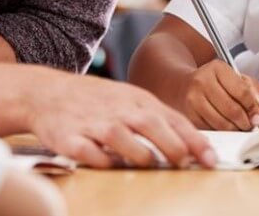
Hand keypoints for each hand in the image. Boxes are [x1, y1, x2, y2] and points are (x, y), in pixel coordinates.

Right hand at [24, 71, 215, 168]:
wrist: (48, 92)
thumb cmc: (97, 100)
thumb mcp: (131, 100)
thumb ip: (159, 120)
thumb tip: (191, 146)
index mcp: (138, 101)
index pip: (173, 120)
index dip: (194, 140)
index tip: (211, 159)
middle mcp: (119, 110)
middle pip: (151, 126)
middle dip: (172, 146)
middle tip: (185, 163)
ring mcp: (94, 123)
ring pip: (122, 139)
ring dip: (139, 155)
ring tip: (149, 165)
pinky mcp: (70, 138)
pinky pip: (88, 152)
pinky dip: (101, 161)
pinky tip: (110, 165)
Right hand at [180, 59, 258, 130]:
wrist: (182, 85)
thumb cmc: (212, 81)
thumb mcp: (233, 76)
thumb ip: (252, 88)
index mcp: (217, 68)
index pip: (242, 91)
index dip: (254, 106)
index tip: (258, 112)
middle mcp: (202, 81)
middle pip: (233, 110)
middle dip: (246, 121)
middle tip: (251, 123)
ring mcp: (193, 99)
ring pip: (222, 123)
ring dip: (236, 129)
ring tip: (240, 126)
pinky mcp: (188, 115)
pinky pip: (212, 130)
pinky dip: (223, 132)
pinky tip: (226, 126)